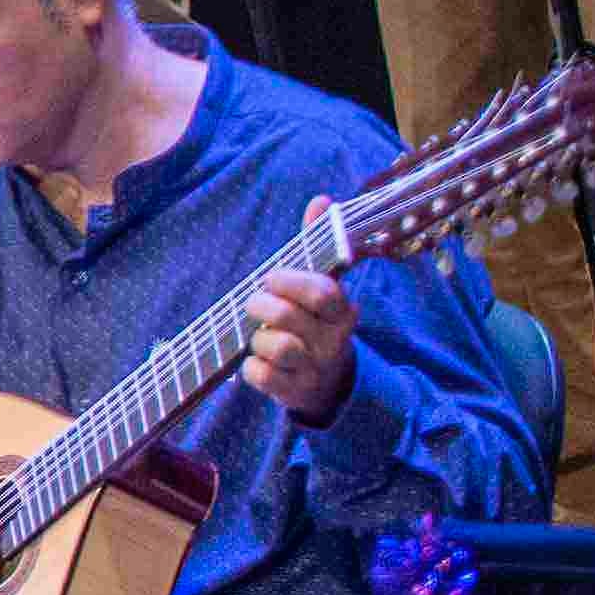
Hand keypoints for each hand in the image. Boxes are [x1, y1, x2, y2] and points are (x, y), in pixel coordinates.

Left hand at [244, 258, 361, 425]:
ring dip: (258, 339)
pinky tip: (258, 362)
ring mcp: (316, 368)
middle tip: (255, 305)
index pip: (321, 292)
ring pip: (279, 347)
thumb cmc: (314, 322)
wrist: (329, 381)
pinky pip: (262, 375)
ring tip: (261, 337)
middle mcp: (334, 341)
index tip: (270, 279)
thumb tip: (321, 203)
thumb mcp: (321, 285)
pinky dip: (252, 367)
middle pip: (286, 315)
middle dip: (259, 305)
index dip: (287, 280)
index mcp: (342, 311)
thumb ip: (318, 244)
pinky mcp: (296, 391)